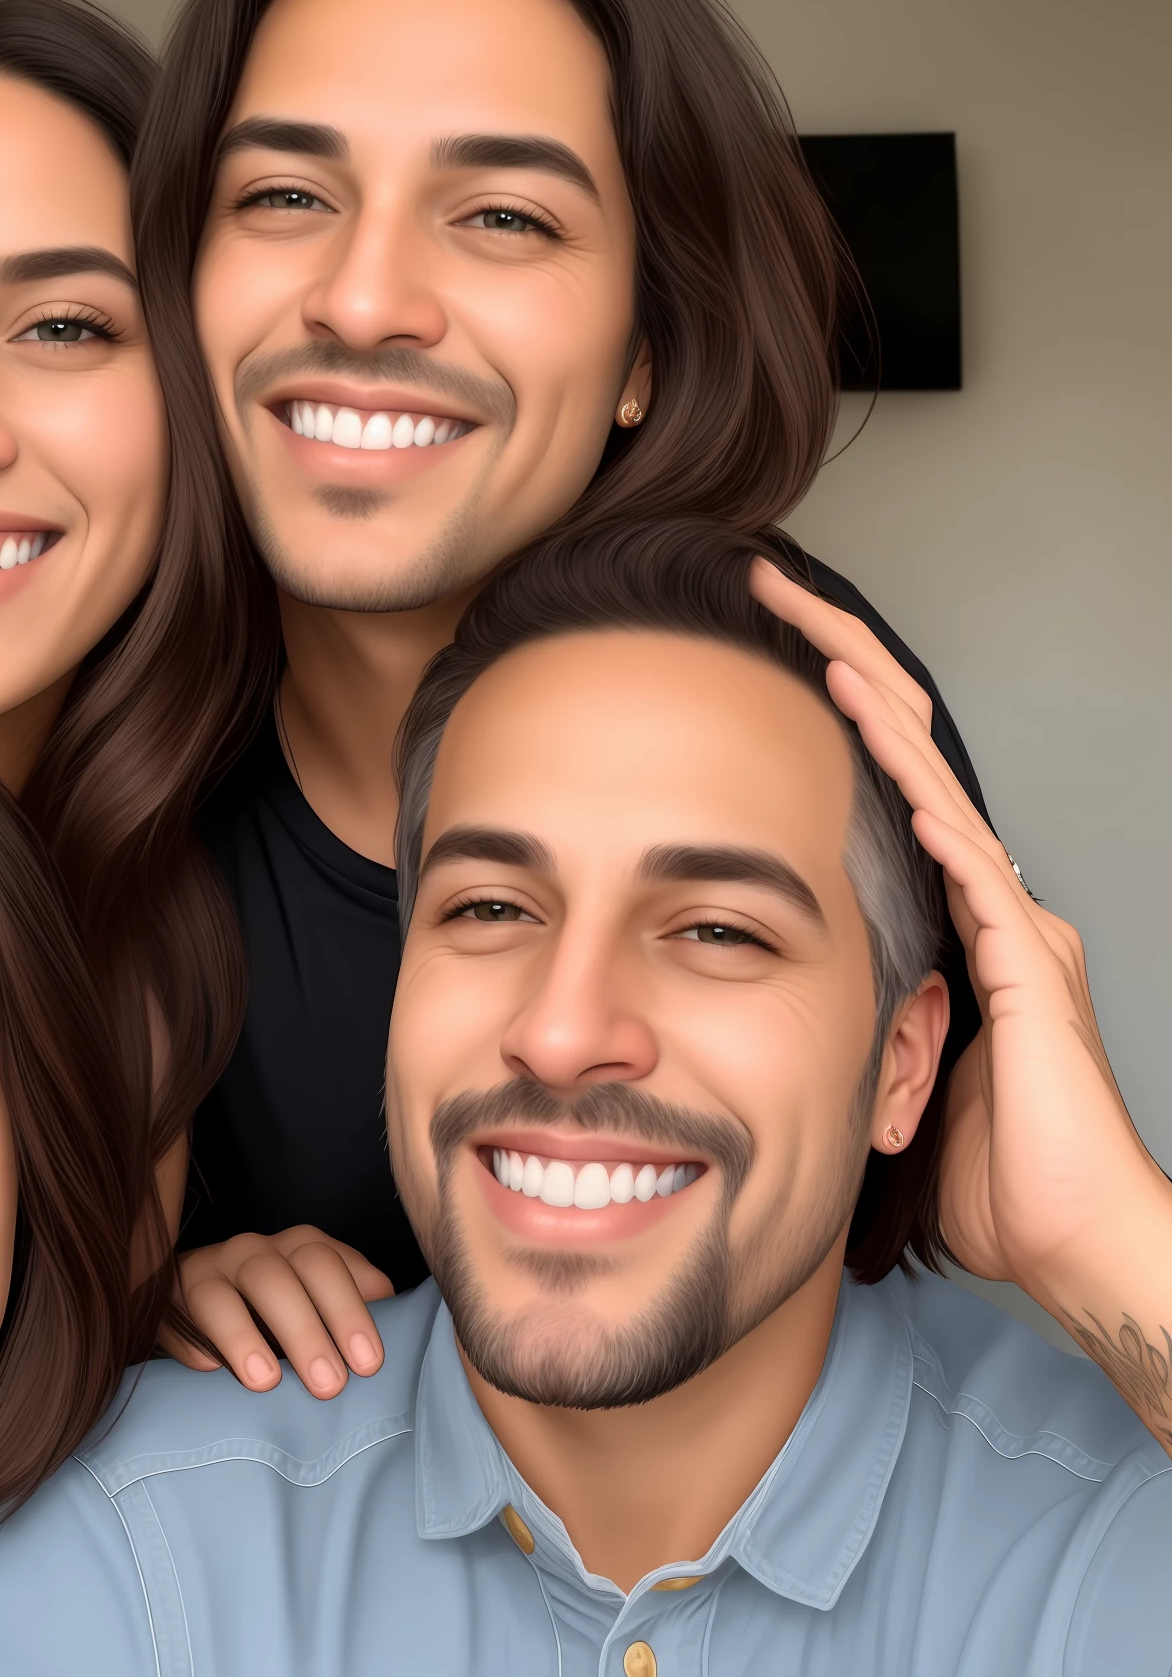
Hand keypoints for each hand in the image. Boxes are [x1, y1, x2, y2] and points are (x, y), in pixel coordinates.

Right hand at [163, 1227, 393, 1397]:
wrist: (204, 1301)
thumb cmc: (284, 1310)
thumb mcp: (323, 1300)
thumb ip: (357, 1300)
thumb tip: (396, 1311)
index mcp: (295, 1249)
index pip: (324, 1262)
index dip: (347, 1309)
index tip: (368, 1363)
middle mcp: (249, 1253)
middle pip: (274, 1276)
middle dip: (305, 1330)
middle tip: (329, 1386)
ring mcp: (202, 1274)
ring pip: (218, 1294)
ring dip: (243, 1336)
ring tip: (265, 1383)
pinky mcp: (164, 1303)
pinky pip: (170, 1318)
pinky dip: (188, 1342)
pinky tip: (207, 1371)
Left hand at [749, 561, 1159, 1299]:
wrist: (1074, 1242)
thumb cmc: (993, 1174)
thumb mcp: (902, 1072)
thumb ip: (866, 1021)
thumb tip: (809, 1010)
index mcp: (960, 923)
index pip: (889, 788)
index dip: (831, 718)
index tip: (761, 660)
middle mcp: (993, 905)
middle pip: (907, 753)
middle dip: (839, 663)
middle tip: (766, 591)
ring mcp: (1014, 925)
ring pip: (930, 781)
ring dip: (867, 702)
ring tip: (806, 631)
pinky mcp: (1022, 963)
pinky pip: (962, 857)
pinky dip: (914, 794)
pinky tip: (868, 735)